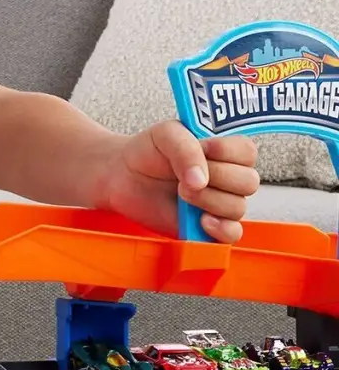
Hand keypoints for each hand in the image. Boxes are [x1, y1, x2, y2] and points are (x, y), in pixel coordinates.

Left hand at [96, 120, 258, 241]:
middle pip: (248, 182)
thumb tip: (201, 180)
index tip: (202, 148)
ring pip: (238, 207)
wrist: (121, 175)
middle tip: (184, 175)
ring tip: (181, 193)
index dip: (226, 151)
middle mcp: (226, 178)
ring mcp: (218, 203)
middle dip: (215, 177)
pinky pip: (232, 235)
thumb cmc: (146, 151)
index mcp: (223, 151)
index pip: (247, 152)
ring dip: (208, 200)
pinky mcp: (207, 227)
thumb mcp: (165, 134)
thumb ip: (186, 148)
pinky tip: (200, 220)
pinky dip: (220, 229)